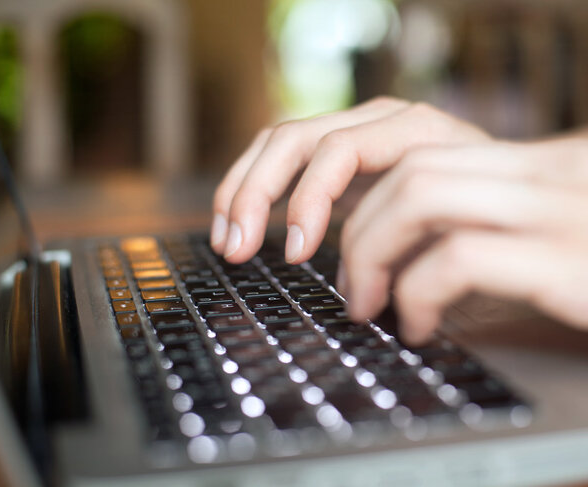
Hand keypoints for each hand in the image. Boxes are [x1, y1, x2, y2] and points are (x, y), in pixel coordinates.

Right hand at [210, 97, 487, 262]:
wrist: (500, 193)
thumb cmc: (484, 219)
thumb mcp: (462, 236)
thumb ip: (414, 259)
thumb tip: (359, 301)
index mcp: (415, 132)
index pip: (339, 152)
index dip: (308, 201)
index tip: (295, 253)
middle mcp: (379, 121)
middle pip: (295, 139)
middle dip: (255, 194)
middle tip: (234, 248)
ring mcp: (355, 130)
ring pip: (277, 142)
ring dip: (242, 190)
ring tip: (225, 237)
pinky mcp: (338, 149)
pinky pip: (282, 156)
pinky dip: (253, 187)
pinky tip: (237, 219)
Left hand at [339, 138, 587, 343]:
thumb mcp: (533, 231)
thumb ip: (470, 222)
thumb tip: (379, 252)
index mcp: (526, 158)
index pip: (408, 130)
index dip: (339, 176)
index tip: (315, 230)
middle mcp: (541, 165)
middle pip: (404, 162)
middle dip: (341, 218)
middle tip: (332, 276)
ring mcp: (557, 205)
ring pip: (418, 192)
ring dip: (367, 253)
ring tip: (363, 304)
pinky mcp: (570, 258)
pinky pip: (458, 257)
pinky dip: (416, 294)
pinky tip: (417, 328)